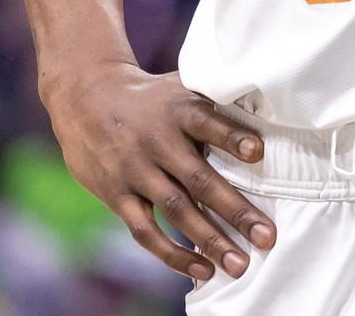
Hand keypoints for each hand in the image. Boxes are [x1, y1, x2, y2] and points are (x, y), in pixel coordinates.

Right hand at [40, 61, 275, 280]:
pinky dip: (172, 253)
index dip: (232, 137)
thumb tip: (269, 110)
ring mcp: (135, 170)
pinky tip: (201, 270)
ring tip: (239, 265)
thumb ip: (216, 100)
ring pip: (176, 210)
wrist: (86, 97)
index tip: (257, 152)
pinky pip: (146, 230)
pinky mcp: (116, 194)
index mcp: (178, 110)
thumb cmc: (151, 98)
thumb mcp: (180, 86)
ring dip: (209, 240)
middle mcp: (157, 141)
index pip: (207, 122)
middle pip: (199, 179)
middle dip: (235, 210)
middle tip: (267, 237)